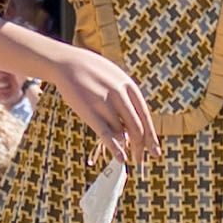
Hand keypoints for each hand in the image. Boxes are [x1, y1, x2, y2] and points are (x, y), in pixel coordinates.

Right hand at [43, 42, 158, 166]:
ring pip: (120, 132)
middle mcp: (119, 94)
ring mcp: (104, 102)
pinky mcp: (89, 111)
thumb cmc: (92, 72)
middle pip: (136, 128)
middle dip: (140, 147)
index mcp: (129, 86)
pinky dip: (115, 148)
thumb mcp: (115, 79)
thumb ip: (126, 100)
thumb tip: (132, 127)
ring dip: (123, 144)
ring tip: (123, 152)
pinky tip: (121, 159)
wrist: (67, 62)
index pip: (145, 116)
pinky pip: (106, 134)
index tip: (155, 152)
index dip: (151, 137)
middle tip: (140, 160)